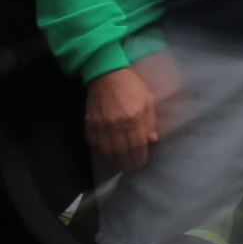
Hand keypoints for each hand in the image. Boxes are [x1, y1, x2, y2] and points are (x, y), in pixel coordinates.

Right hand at [84, 54, 171, 169]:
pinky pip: (94, 143)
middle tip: (131, 168)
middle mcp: (116, 125)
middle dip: (127, 164)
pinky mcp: (90, 123)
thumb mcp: (148, 101)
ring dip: (113, 161)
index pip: (137, 146)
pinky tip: (106, 154)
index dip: (139, 157)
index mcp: (133, 119)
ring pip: (106, 151)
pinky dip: (100, 152)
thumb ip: (150, 122)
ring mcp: (101, 125)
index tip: (141, 163)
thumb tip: (152, 141)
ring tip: (120, 164)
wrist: (106, 74)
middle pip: (121, 152)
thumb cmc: (132, 86)